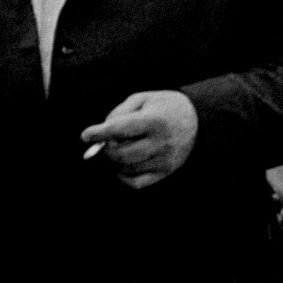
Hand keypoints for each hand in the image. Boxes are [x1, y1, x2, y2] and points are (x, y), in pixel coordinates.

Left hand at [80, 90, 197, 188]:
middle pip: (122, 154)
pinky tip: (122, 165)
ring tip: (117, 149)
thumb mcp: (142, 99)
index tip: (85, 135)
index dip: (99, 133)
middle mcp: (161, 143)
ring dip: (114, 161)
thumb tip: (101, 133)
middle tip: (105, 142)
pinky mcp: (166, 172)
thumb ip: (119, 114)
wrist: (196, 119)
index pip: (120, 129)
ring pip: (127, 169)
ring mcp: (165, 160)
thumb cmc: (163, 106)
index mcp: (154, 120)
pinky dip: (123, 176)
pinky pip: (137, 183)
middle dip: (106, 149)